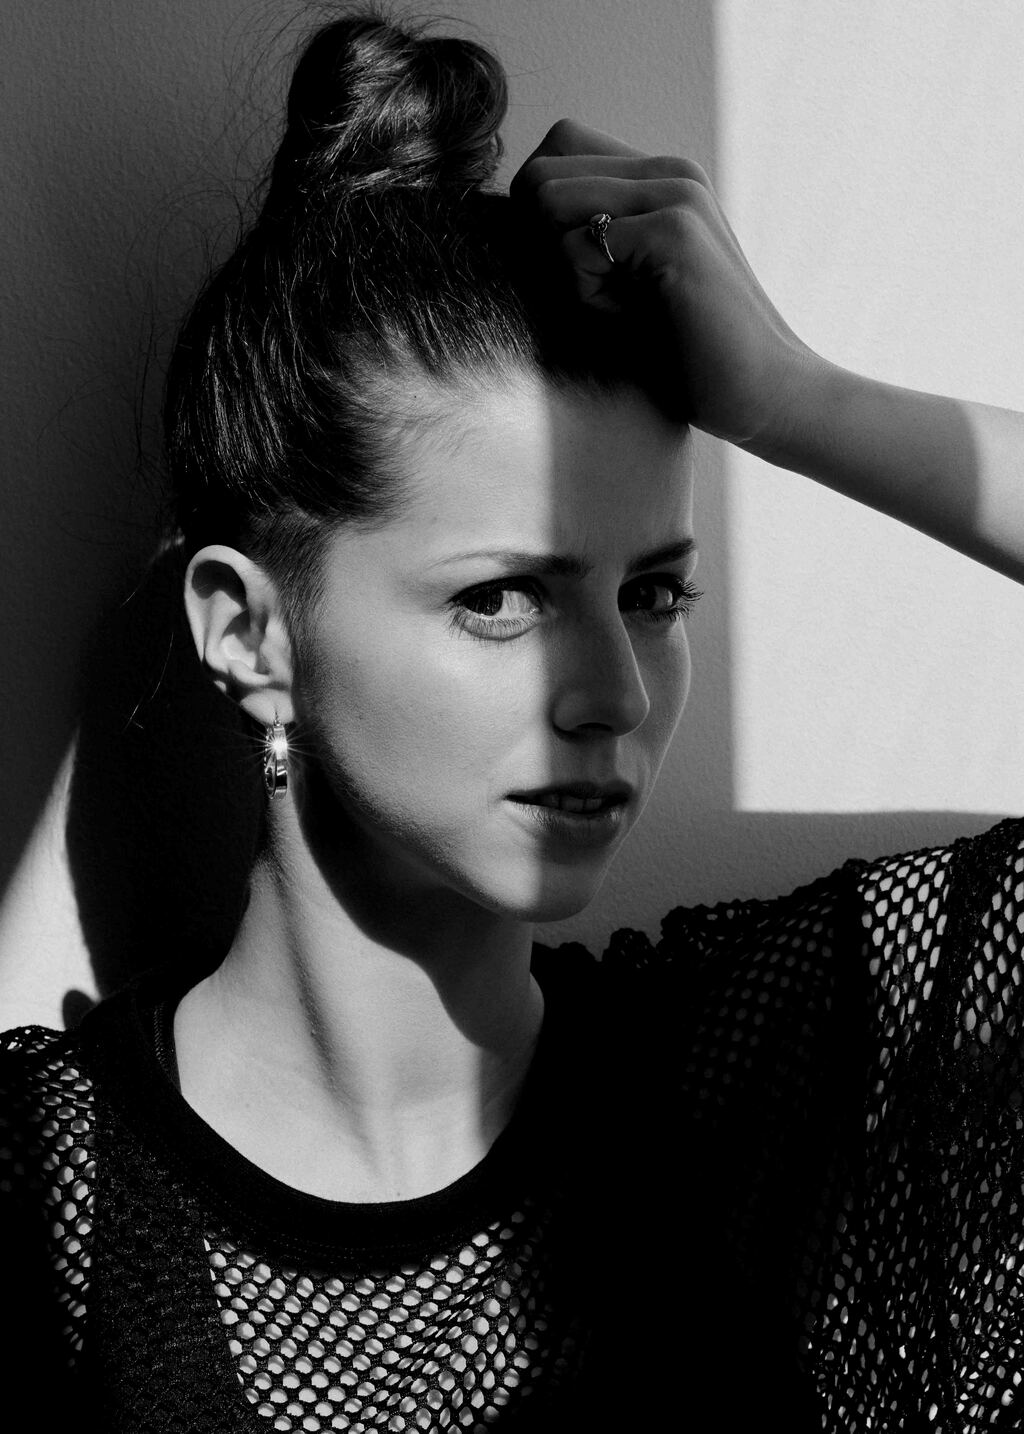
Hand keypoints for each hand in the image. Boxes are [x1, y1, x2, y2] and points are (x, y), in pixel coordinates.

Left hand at [510, 118, 821, 452]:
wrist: (764, 393)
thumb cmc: (689, 355)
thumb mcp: (627, 287)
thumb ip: (585, 243)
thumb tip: (507, 224)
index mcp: (658, 178)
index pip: (554, 150)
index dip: (542, 218)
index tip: (589, 277)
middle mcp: (667, 170)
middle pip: (539, 172)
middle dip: (545, 246)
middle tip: (604, 296)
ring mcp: (674, 193)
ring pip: (546, 201)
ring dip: (564, 270)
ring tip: (620, 306)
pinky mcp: (674, 231)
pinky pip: (574, 247)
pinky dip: (587, 295)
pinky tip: (636, 318)